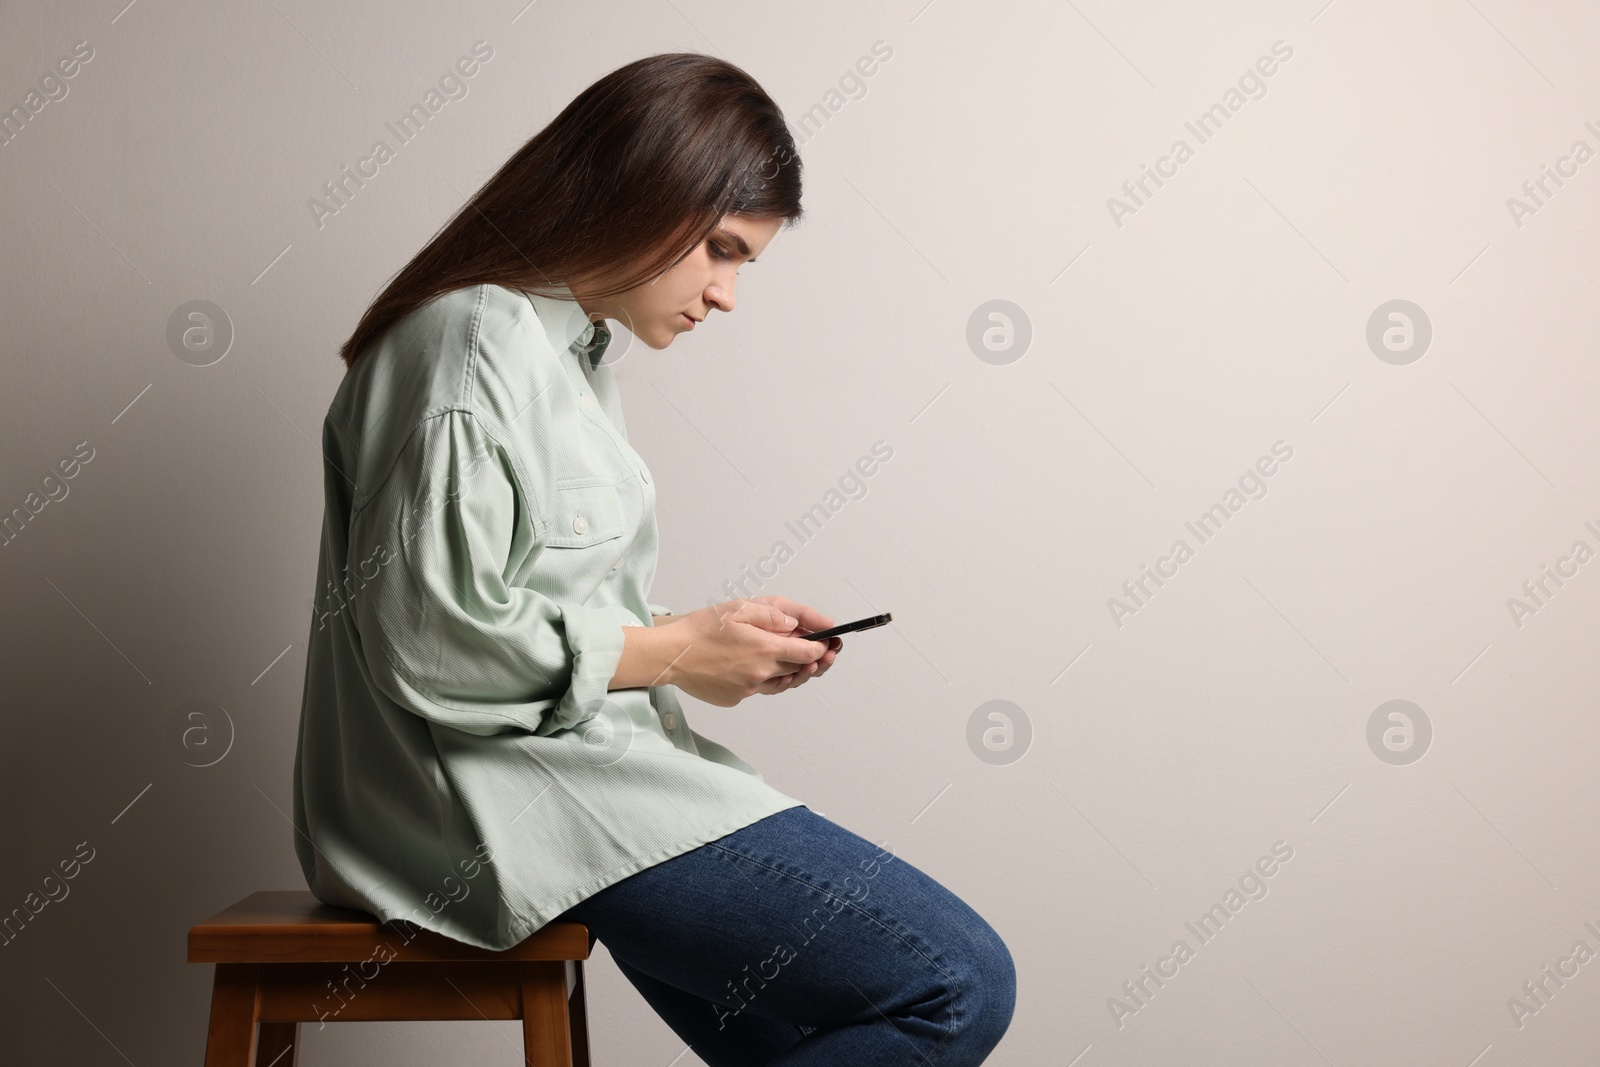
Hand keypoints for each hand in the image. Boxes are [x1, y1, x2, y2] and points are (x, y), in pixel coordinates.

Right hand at [662, 598, 833, 706]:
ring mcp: (748, 689)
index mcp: (765, 649)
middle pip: (798, 670)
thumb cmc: (701, 629)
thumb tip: (796, 624)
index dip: (823, 649)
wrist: (671, 655)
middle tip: (824, 654)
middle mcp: (760, 673)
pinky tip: (755, 667)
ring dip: (790, 673)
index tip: (830, 644)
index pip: (809, 653)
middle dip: (813, 662)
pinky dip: (761, 679)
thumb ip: (772, 615)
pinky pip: (757, 689)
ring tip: (795, 662)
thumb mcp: (739, 608)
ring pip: (779, 683)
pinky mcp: (735, 698)